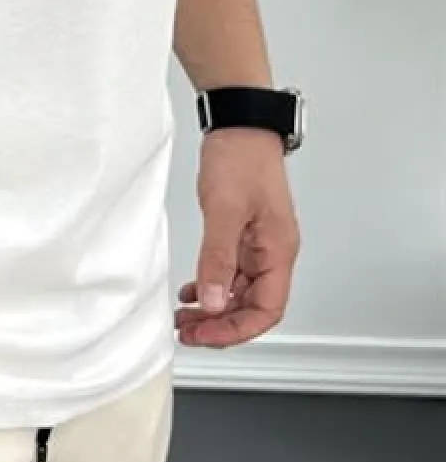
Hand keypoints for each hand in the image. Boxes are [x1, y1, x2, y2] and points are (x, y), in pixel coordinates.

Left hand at [175, 128, 300, 348]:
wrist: (239, 125)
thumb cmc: (241, 159)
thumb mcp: (224, 211)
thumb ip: (218, 259)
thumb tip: (215, 302)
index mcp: (278, 251)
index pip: (267, 310)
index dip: (236, 330)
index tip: (204, 336)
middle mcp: (272, 252)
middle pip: (253, 307)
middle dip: (220, 324)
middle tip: (186, 331)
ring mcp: (258, 244)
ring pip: (240, 292)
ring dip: (214, 308)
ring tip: (184, 317)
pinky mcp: (243, 233)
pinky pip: (231, 273)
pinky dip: (212, 286)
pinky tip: (192, 292)